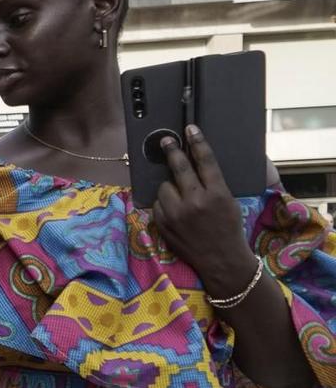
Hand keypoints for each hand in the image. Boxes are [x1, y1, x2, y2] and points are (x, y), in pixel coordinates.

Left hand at [153, 125, 258, 291]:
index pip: (205, 161)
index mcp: (217, 193)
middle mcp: (195, 201)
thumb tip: (196, 163)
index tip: (190, 129)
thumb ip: (213, 183)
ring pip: (164, 186)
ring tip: (181, 195)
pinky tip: (174, 208)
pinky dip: (165, 202)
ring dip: (170, 186)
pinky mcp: (163, 224)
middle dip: (172, 151)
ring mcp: (176, 214)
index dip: (197, 142)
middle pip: (179, 168)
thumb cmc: (228, 227)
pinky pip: (158, 203)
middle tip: (166, 141)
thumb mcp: (228, 201)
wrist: (220, 259)